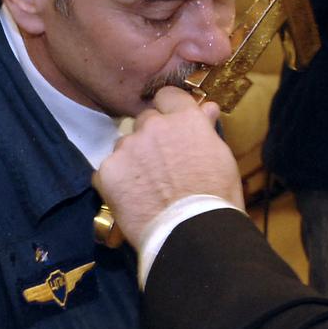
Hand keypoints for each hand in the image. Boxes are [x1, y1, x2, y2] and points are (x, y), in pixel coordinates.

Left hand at [93, 87, 243, 248]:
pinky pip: (108, 170)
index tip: (172, 124)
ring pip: (125, 145)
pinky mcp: (107, 172)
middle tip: (161, 163)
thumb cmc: (215, 197)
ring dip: (133, 159)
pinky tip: (132, 199)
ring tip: (146, 186)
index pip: (167, 95)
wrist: (192, 232)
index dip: (169, 109)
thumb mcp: (220, 157)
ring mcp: (128, 148)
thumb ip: (205, 129)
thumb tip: (207, 107)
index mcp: (184, 119)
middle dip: (151, 137)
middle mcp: (153, 126)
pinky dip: (116, 182)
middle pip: (145, 120)